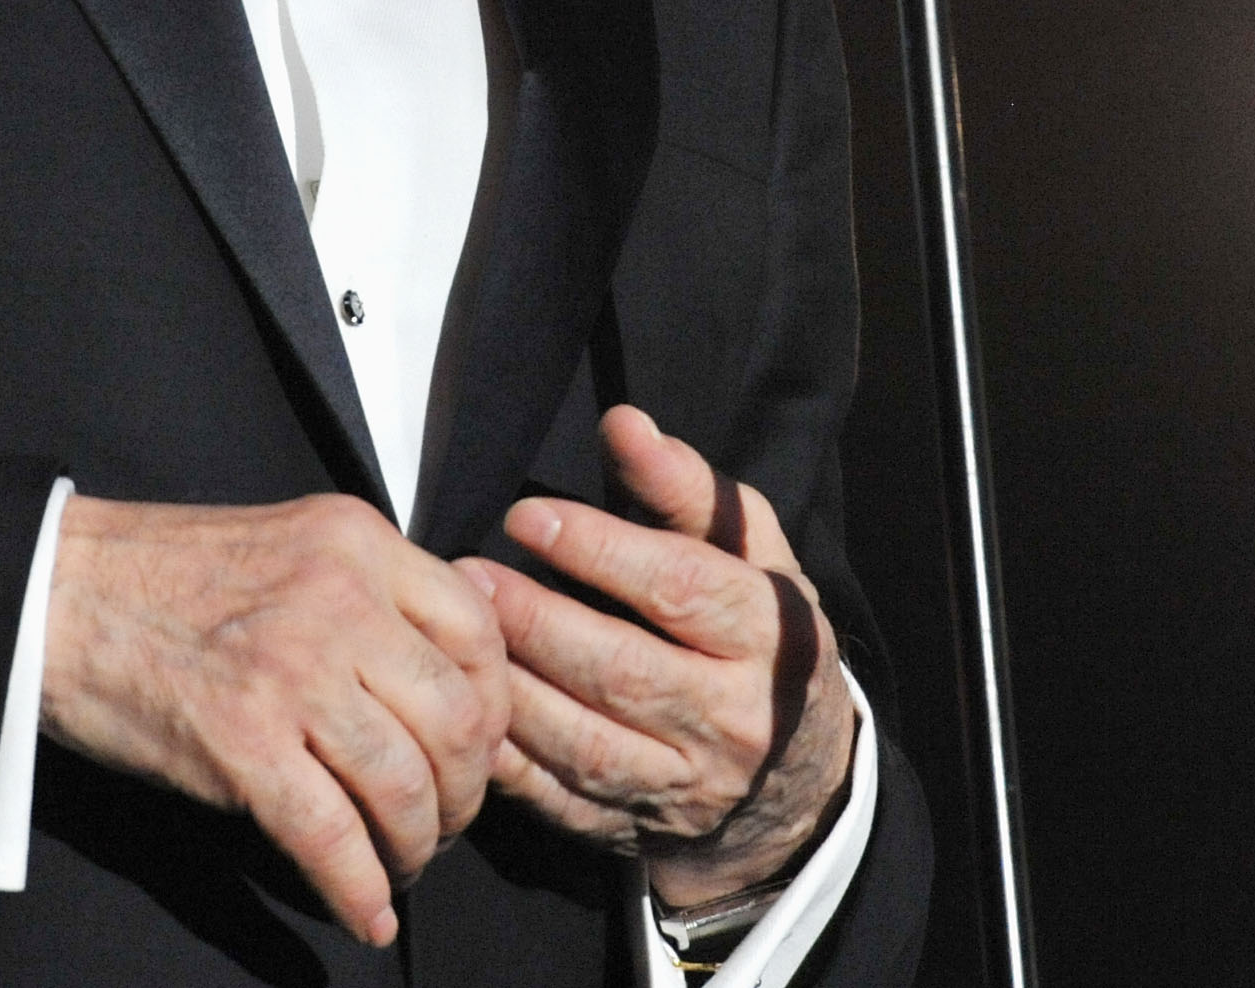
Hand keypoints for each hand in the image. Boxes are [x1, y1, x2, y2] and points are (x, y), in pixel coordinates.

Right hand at [39, 491, 509, 947]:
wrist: (52, 591)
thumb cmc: (162, 575)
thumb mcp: (290, 544)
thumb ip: (366, 591)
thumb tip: (437, 678)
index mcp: (356, 542)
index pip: (479, 632)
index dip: (493, 709)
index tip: (474, 750)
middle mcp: (338, 598)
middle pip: (459, 718)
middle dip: (465, 792)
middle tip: (441, 822)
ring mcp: (290, 669)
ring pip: (407, 786)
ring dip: (418, 847)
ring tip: (400, 864)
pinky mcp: (240, 740)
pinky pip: (332, 837)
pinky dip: (358, 890)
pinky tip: (366, 913)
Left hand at [455, 406, 856, 906]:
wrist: (798, 786)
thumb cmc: (760, 640)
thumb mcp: (754, 559)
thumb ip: (689, 489)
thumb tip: (624, 422)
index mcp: (769, 638)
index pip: (680, 589)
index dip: (601, 551)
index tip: (529, 516)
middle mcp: (733, 718)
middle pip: (623, 671)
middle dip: (537, 620)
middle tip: (469, 574)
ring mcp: (684, 784)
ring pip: (585, 744)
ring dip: (512, 687)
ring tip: (456, 629)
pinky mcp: (636, 831)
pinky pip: (560, 801)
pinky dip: (507, 760)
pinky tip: (469, 706)